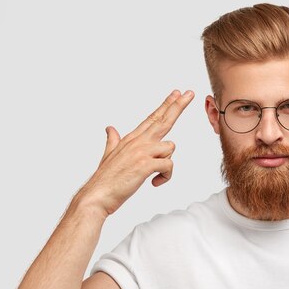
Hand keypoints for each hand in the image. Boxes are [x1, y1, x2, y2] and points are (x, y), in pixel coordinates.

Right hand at [77, 89, 193, 216]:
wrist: (97, 195)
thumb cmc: (106, 179)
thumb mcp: (108, 155)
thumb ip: (113, 140)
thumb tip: (110, 128)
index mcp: (131, 139)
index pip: (153, 118)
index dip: (166, 105)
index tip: (177, 93)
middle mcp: (138, 141)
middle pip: (163, 120)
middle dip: (178, 106)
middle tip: (190, 93)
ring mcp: (141, 152)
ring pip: (170, 148)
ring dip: (166, 164)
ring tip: (154, 175)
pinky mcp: (145, 165)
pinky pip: (168, 166)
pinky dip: (165, 177)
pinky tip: (155, 183)